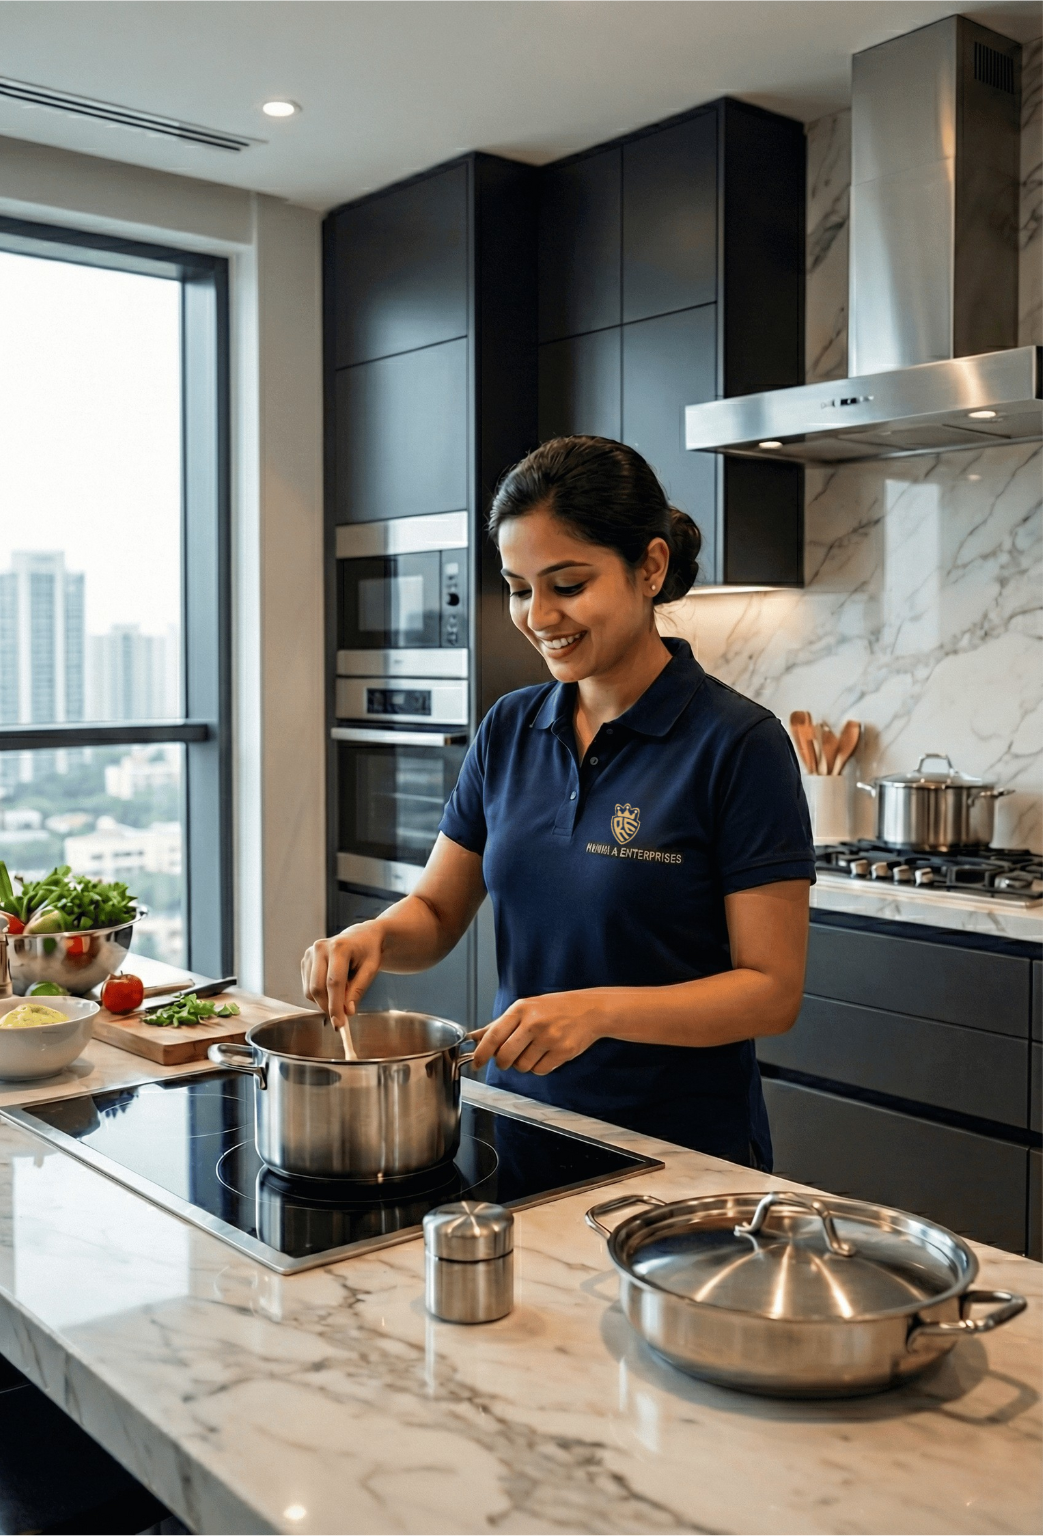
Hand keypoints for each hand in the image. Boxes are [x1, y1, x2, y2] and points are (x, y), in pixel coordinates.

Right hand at [301, 922, 383, 1026]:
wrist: (361, 936)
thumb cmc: (368, 952)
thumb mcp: (370, 970)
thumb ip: (358, 990)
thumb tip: (347, 1012)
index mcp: (339, 947)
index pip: (334, 982)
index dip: (335, 1006)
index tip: (339, 1024)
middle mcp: (320, 948)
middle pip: (317, 988)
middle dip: (328, 1007)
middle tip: (340, 1019)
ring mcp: (310, 953)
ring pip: (310, 990)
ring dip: (324, 1001)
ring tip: (343, 992)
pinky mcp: (305, 960)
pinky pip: (308, 987)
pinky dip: (320, 995)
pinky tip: (333, 987)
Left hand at [470, 990, 606, 1074]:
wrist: (590, 1009)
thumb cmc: (555, 1008)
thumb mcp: (525, 1009)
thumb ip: (499, 1025)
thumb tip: (474, 1037)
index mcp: (520, 1009)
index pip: (494, 1035)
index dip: (481, 1053)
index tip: (476, 1062)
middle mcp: (534, 1022)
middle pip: (505, 1056)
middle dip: (503, 1063)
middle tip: (507, 1059)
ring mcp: (549, 1037)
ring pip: (522, 1066)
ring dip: (524, 1064)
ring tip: (534, 1050)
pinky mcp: (562, 1051)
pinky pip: (540, 1070)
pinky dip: (539, 1067)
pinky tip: (547, 1054)